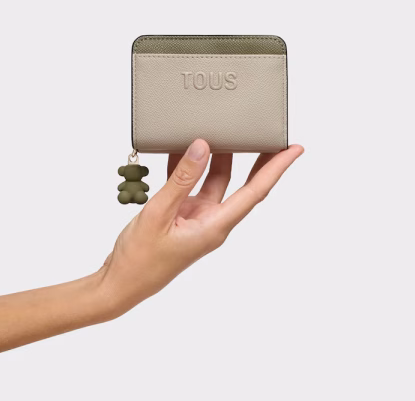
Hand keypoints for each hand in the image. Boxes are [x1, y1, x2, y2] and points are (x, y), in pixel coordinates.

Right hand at [97, 139, 303, 317]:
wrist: (120, 284)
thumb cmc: (140, 259)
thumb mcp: (160, 213)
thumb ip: (182, 179)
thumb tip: (202, 147)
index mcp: (216, 226)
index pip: (256, 191)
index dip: (276, 169)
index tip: (294, 149)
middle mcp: (212, 221)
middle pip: (242, 184)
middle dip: (257, 159)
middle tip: (267, 134)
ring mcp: (197, 217)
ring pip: (215, 181)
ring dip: (217, 158)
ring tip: (223, 131)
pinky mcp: (182, 215)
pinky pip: (190, 185)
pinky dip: (187, 167)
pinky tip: (181, 149)